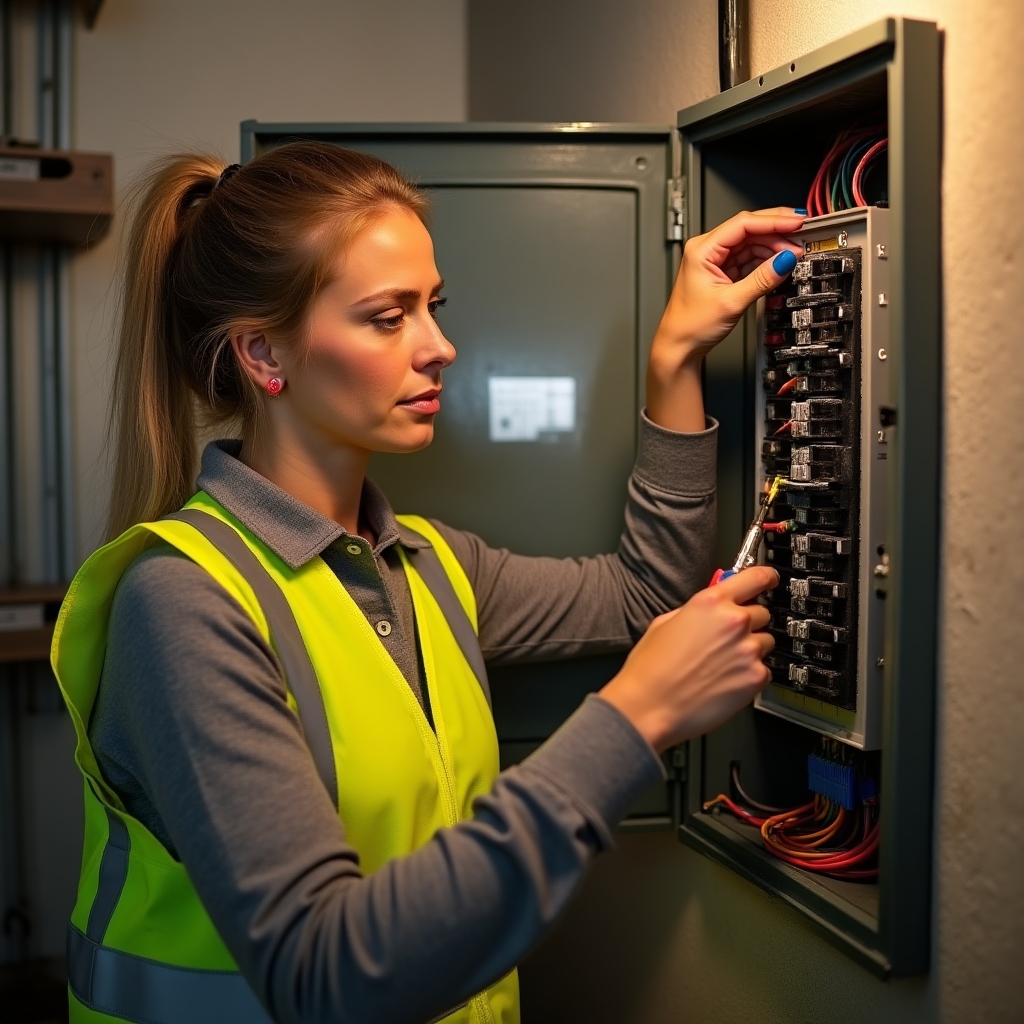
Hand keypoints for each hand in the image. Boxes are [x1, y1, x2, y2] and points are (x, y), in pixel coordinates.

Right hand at [600, 567, 778, 752]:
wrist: (649, 706)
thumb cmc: (651, 668)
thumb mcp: (665, 623)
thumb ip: (696, 611)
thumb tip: (713, 610)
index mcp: (711, 602)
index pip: (756, 577)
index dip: (766, 578)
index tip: (770, 581)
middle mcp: (734, 622)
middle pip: (762, 613)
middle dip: (749, 623)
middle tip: (728, 639)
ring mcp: (748, 650)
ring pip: (766, 642)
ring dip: (751, 649)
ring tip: (724, 664)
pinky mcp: (755, 678)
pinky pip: (764, 670)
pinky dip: (750, 674)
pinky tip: (726, 681)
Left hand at [646, 208, 803, 432]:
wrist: (680, 346)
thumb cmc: (691, 325)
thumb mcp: (732, 301)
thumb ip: (762, 279)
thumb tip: (786, 260)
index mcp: (702, 249)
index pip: (743, 224)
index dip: (773, 220)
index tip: (796, 222)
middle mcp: (707, 250)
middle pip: (749, 229)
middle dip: (777, 231)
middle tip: (802, 233)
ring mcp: (716, 260)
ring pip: (752, 243)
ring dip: (774, 246)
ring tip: (794, 253)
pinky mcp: (724, 272)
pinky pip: (750, 258)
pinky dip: (767, 259)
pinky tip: (780, 262)